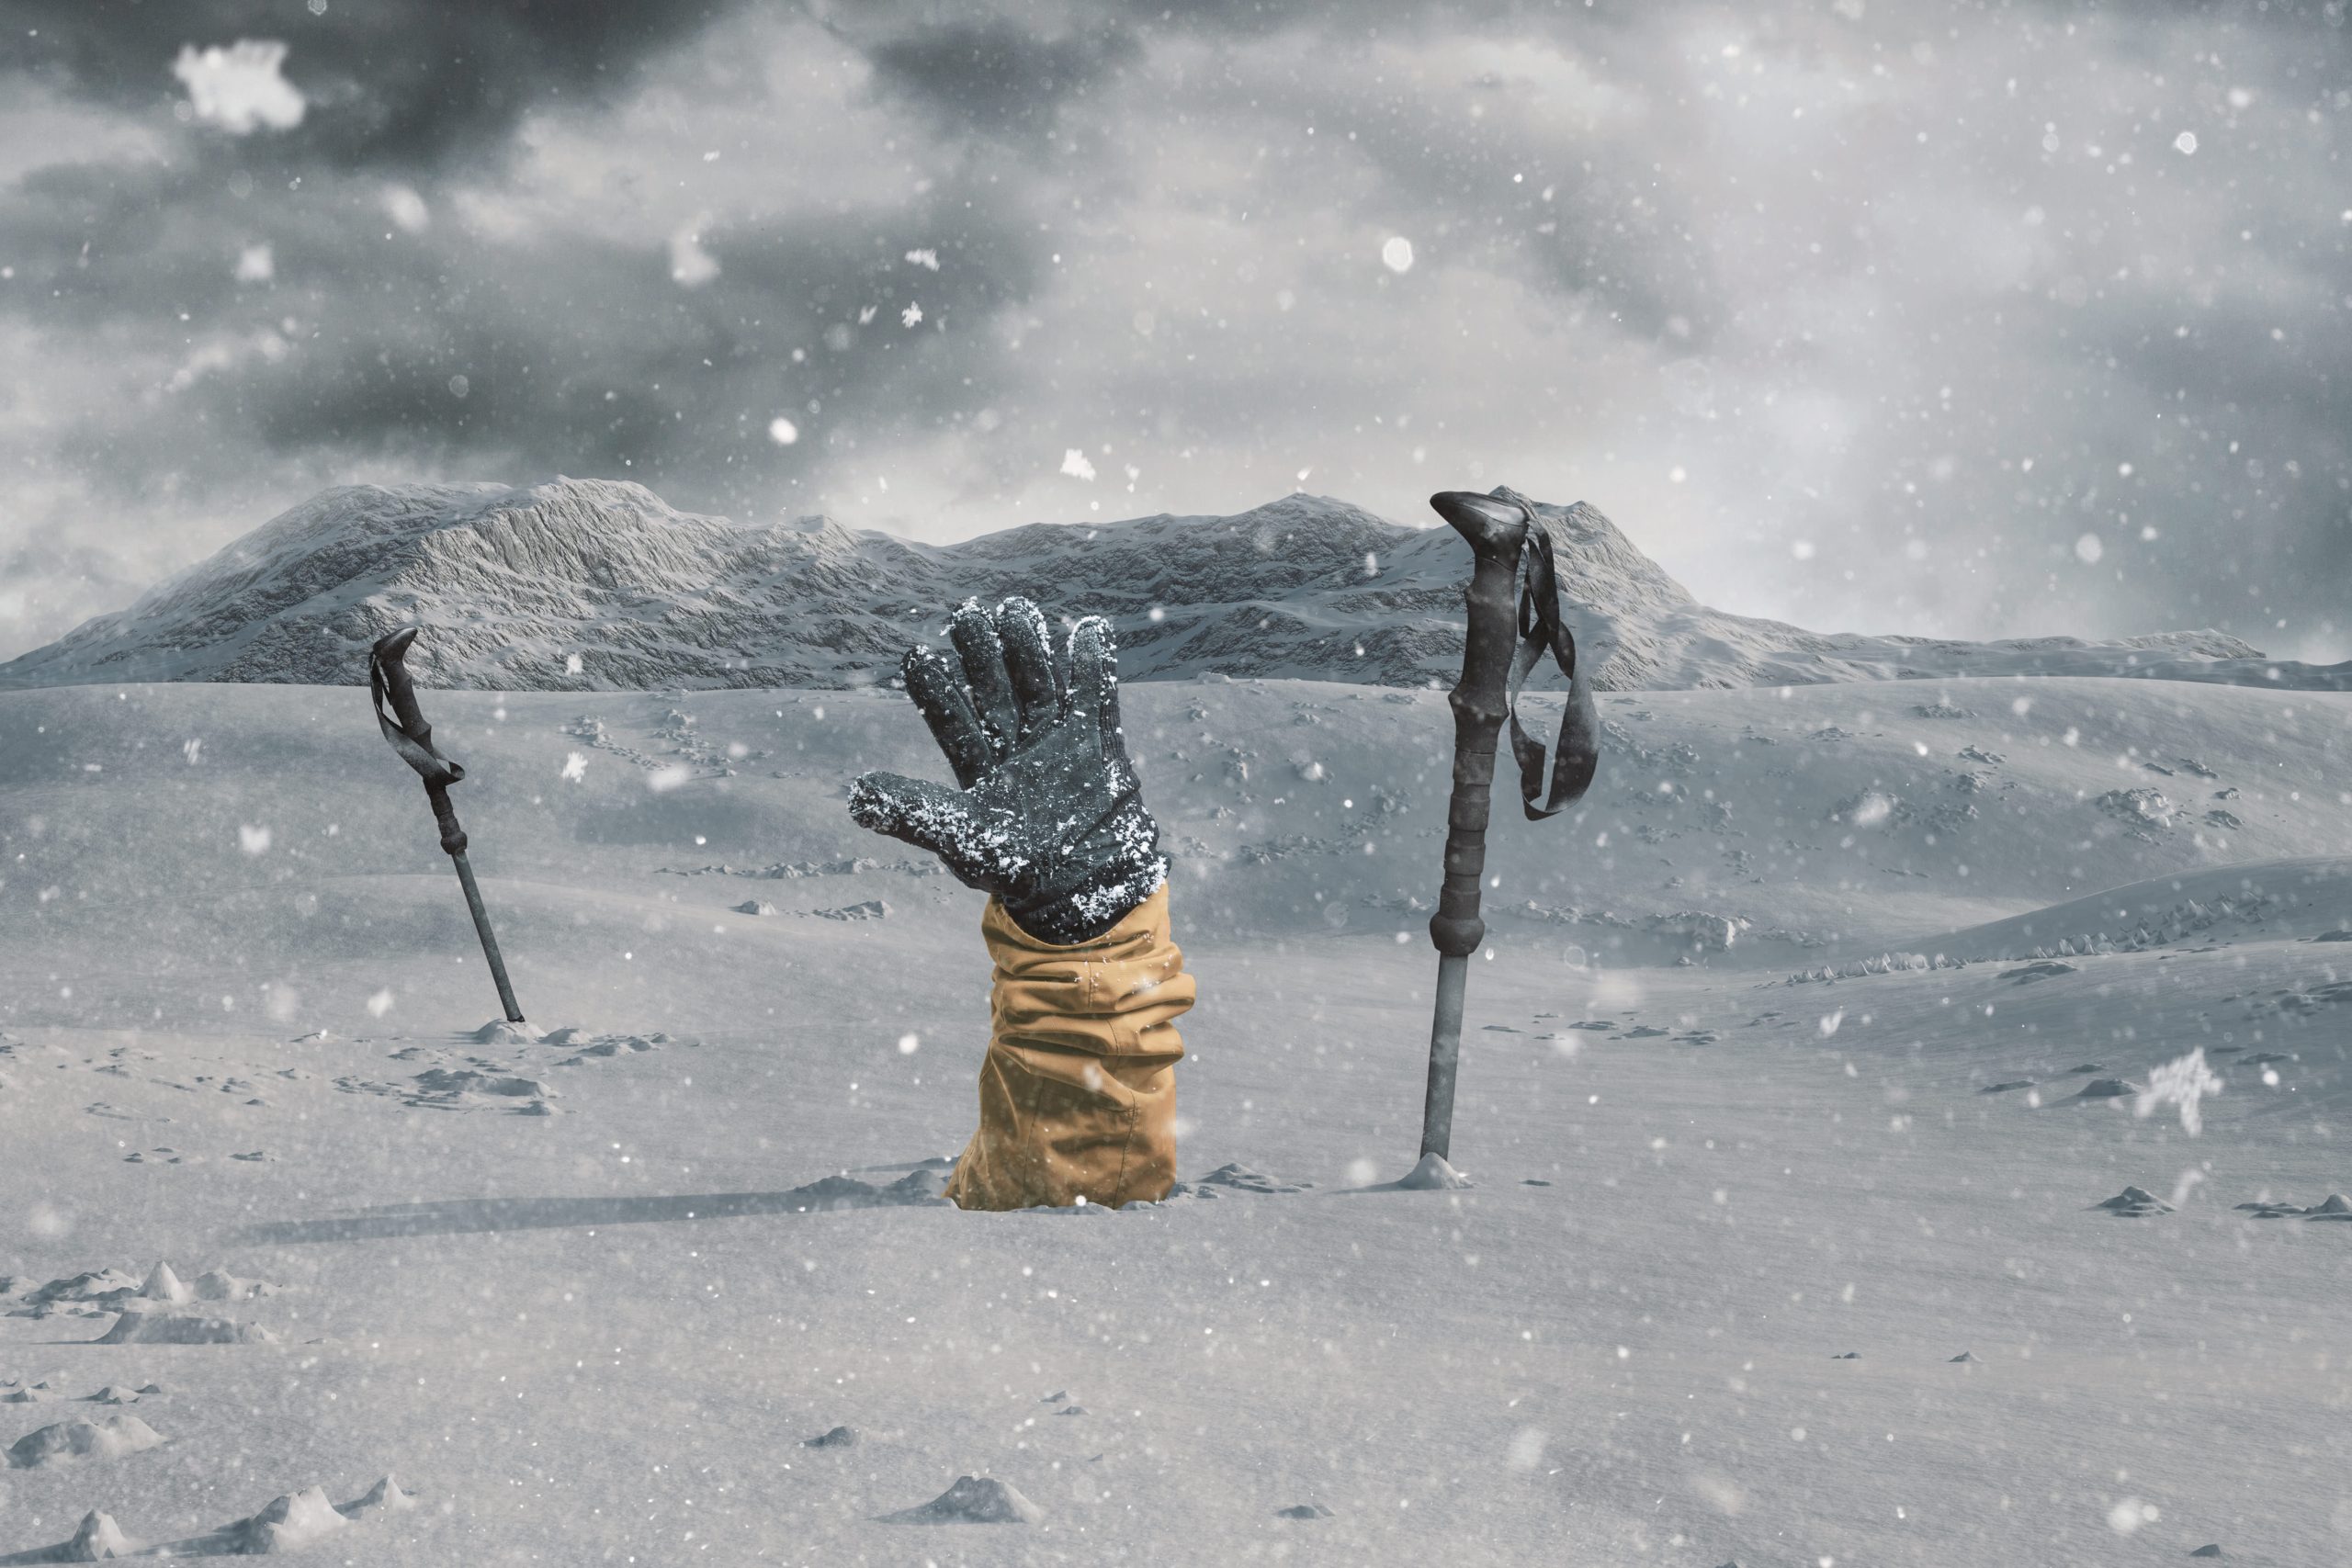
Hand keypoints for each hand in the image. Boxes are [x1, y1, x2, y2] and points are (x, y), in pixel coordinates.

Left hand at [849, 596, 1166, 944]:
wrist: (1088, 885)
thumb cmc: (1019, 870)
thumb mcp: (959, 839)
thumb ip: (913, 813)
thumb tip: (854, 795)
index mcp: (980, 768)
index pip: (952, 720)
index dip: (935, 689)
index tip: (917, 654)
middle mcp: (1015, 746)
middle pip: (995, 689)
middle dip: (981, 653)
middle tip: (966, 614)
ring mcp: (1057, 740)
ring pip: (1040, 681)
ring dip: (1030, 646)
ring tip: (1016, 607)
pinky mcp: (1097, 740)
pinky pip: (1096, 694)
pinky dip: (1095, 664)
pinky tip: (1090, 628)